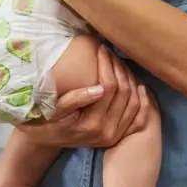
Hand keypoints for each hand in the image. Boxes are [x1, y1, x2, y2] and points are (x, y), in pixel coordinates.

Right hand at [17, 45, 149, 147]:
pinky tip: (139, 86)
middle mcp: (107, 132)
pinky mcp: (119, 135)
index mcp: (91, 124)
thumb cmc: (45, 119)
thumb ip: (74, 99)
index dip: (107, 65)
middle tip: (111, 52)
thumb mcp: (53, 109)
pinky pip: (138, 117)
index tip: (101, 49)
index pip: (108, 87)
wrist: (45, 138)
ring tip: (120, 63)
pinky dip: (142, 101)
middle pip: (124, 93)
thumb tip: (99, 89)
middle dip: (119, 68)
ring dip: (130, 79)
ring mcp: (115, 135)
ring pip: (134, 102)